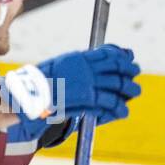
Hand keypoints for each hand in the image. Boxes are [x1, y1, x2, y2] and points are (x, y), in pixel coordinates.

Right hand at [2, 44, 140, 142]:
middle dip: (130, 71)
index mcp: (79, 58)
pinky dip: (118, 108)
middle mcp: (85, 69)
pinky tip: (122, 111)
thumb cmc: (46, 81)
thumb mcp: (64, 65)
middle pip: (117, 68)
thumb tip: (101, 59)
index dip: (122, 57)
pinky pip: (109, 103)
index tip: (130, 58)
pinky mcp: (86, 100)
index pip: (108, 54)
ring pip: (117, 85)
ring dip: (129, 89)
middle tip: (136, 73)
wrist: (29, 96)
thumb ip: (84, 62)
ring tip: (134, 91)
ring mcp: (87, 84)